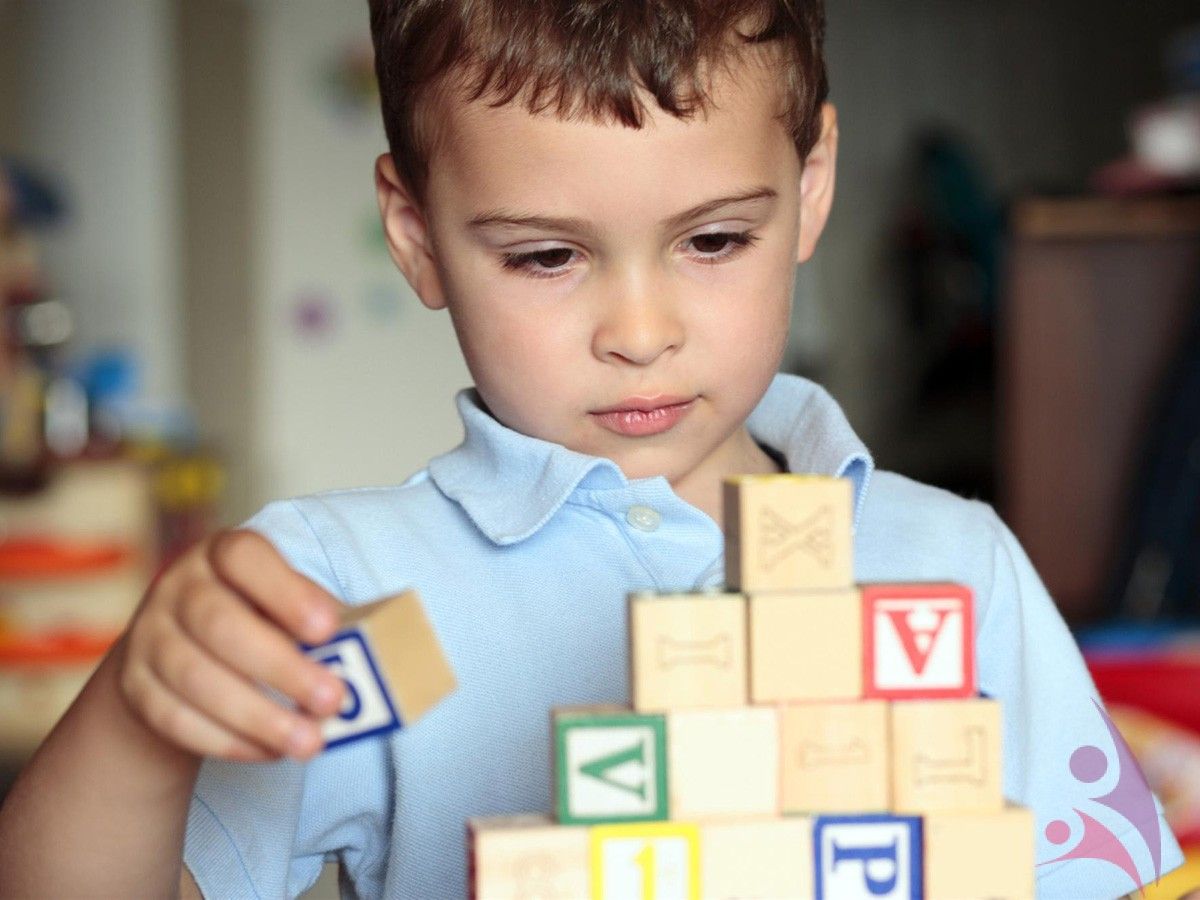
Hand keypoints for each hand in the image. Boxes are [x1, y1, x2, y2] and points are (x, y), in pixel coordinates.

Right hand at [114, 528, 346, 761]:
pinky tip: (270, 751)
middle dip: (281, 668)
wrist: (174, 652)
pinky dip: (228, 741)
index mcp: (222, 554)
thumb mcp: (283, 604)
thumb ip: (313, 622)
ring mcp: (148, 636)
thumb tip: (365, 658)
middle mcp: (178, 588)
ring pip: (195, 679)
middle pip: (219, 624)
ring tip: (310, 742)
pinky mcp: (134, 687)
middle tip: (332, 701)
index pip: (244, 557)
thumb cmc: (256, 621)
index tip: (328, 629)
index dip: (286, 592)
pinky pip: (175, 719)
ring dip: (259, 716)